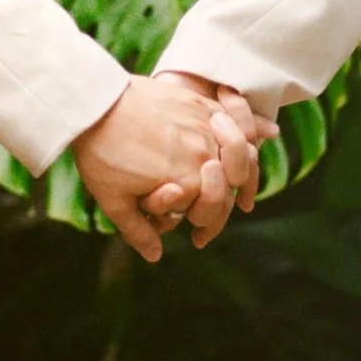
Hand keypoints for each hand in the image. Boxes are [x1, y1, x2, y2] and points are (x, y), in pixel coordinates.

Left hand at [73, 74, 273, 260]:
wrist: (93, 104)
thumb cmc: (101, 155)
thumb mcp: (114, 201)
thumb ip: (139, 231)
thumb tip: (156, 256)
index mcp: (188, 184)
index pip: (214, 211)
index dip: (208, 226)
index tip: (199, 235)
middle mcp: (203, 156)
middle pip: (234, 182)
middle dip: (229, 199)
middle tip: (226, 208)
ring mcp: (204, 126)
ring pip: (242, 150)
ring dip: (247, 165)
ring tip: (243, 174)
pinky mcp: (199, 103)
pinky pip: (235, 117)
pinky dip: (253, 127)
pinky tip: (267, 131)